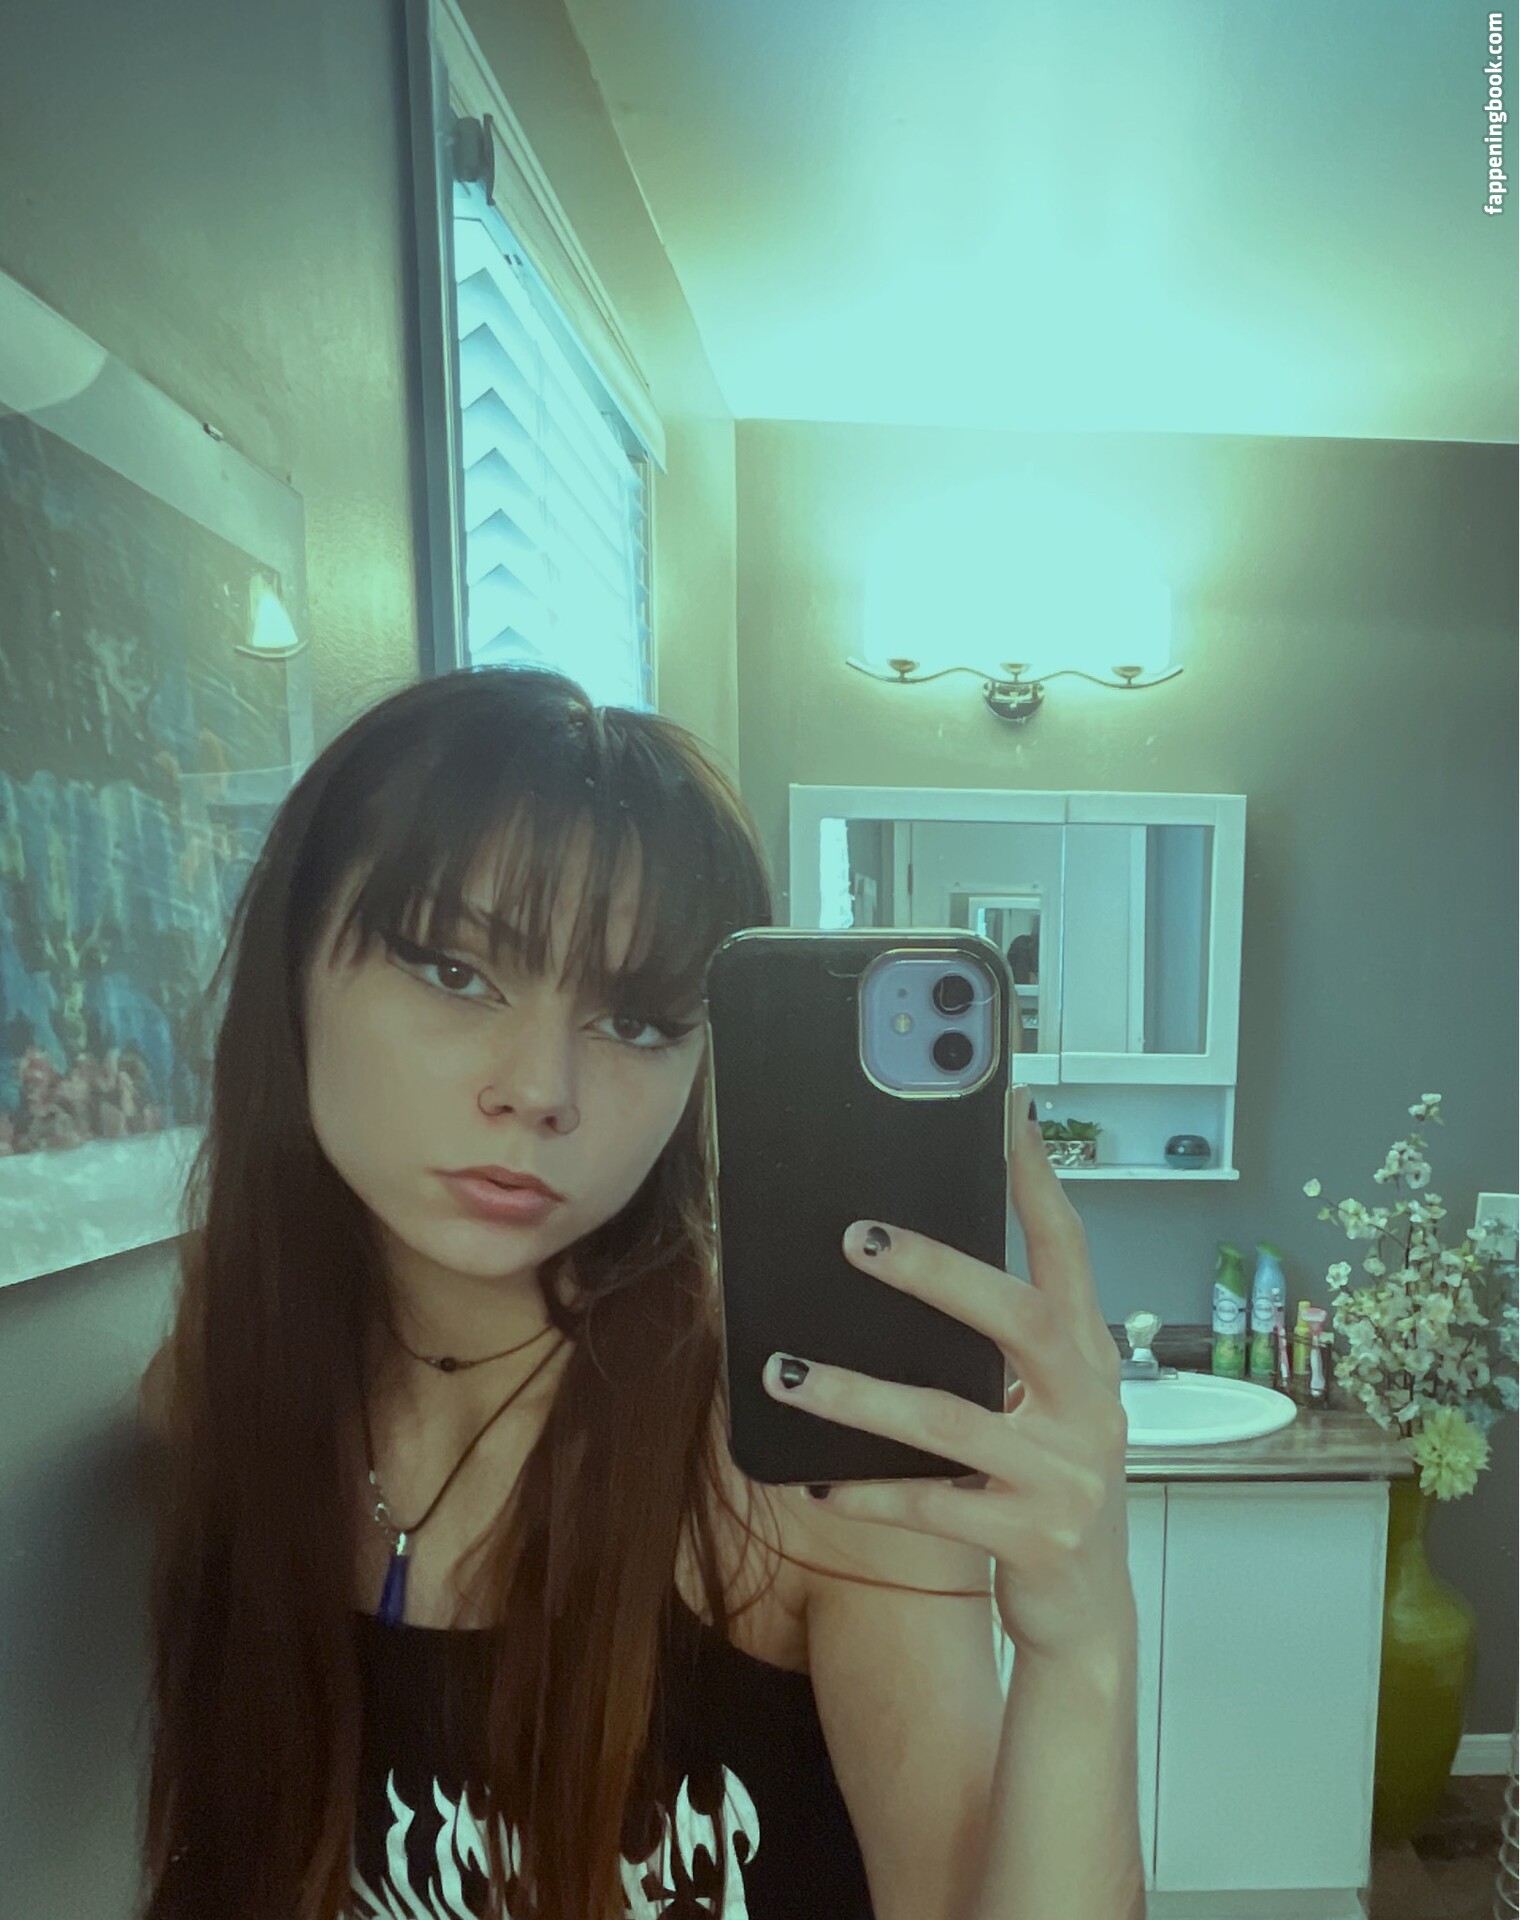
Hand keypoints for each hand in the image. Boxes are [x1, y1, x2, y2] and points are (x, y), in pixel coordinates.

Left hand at [761, 1086, 1132, 1663]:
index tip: (1009, 1106)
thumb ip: (999, 1347)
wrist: (1088, 1613)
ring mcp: (1067, 1476)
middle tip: (854, 1236)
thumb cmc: (1048, 1486)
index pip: (1069, 1248)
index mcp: (1090, 1357)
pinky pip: (930, 1506)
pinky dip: (866, 1490)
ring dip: (857, 1393)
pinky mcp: (1032, 1539)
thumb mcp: (1044, 1406)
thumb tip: (897, 1263)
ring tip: (785, 1372)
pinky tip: (815, 1480)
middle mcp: (1092, 1405)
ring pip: (950, 1418)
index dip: (1038, 1178)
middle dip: (935, 1272)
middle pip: (1020, 1317)